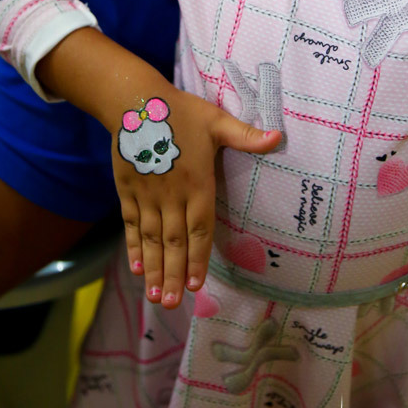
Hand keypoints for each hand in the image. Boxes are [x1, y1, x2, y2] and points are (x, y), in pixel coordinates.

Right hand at [112, 86, 280, 309]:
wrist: (136, 102)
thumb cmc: (182, 112)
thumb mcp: (217, 121)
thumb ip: (246, 136)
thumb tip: (279, 138)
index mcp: (197, 182)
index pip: (199, 228)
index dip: (197, 258)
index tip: (195, 285)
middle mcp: (171, 195)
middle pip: (174, 241)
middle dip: (173, 274)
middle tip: (173, 304)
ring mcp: (147, 195)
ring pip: (152, 238)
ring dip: (154, 268)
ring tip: (156, 297)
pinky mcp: (128, 191)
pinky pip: (131, 225)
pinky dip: (134, 247)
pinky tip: (137, 269)